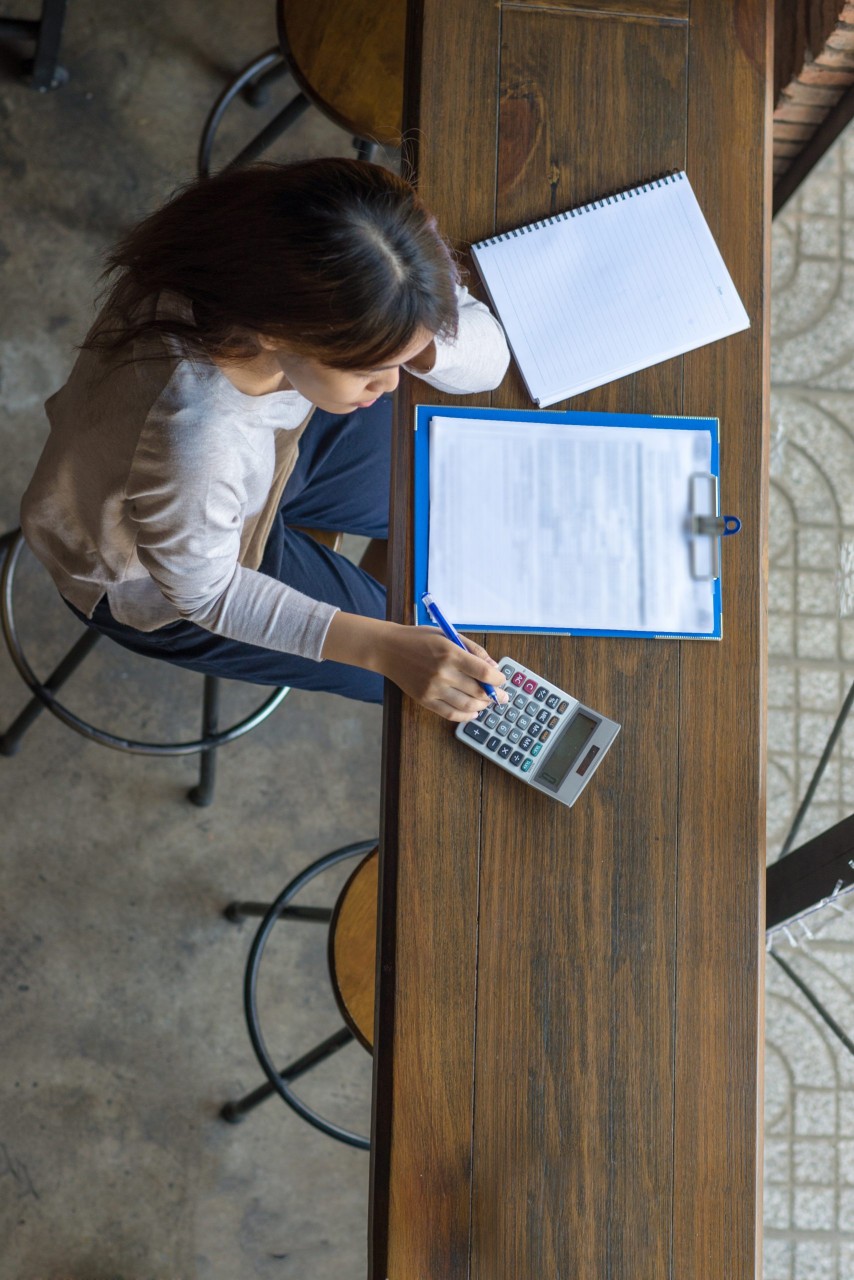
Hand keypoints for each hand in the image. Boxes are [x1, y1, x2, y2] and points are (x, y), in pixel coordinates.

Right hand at [377, 624, 507, 720]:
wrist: (388, 649)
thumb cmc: (419, 639)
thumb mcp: (447, 635)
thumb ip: (473, 650)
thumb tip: (493, 668)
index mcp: (450, 653)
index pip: (484, 672)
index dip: (498, 679)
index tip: (502, 679)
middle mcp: (443, 673)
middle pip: (478, 691)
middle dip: (494, 695)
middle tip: (501, 696)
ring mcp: (433, 689)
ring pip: (467, 706)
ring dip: (482, 706)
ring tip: (487, 703)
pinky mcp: (424, 700)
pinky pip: (450, 714)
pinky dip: (465, 716)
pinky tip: (472, 712)